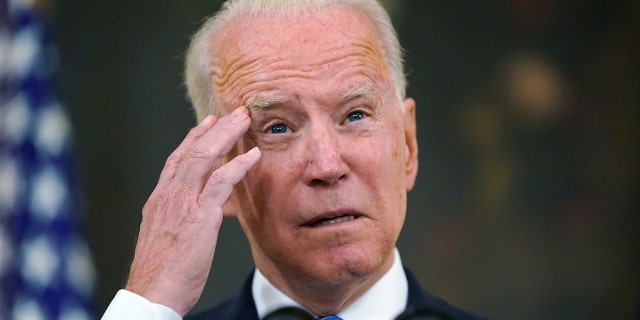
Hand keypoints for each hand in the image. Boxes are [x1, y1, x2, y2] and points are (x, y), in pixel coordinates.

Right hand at [124, 106, 259, 315]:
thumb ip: (177, 217)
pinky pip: (220, 183)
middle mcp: (169, 195)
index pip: (177, 159)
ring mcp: (183, 203)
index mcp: (160, 199)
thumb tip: (191, 211)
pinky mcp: (199, 217)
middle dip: (215, 128)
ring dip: (227, 136)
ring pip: (204, 158)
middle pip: (192, 150)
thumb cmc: (160, 272)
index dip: (194, 138)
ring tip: (244, 120)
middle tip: (234, 112)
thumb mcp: (165, 236)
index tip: (208, 123)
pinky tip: (253, 155)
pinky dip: (237, 165)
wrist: (152, 292)